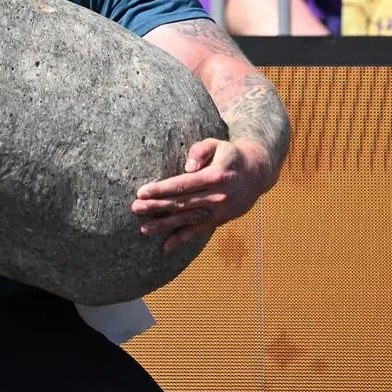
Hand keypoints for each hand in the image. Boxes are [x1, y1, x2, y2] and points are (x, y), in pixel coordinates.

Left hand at [130, 138, 271, 252]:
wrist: (257, 173)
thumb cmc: (229, 154)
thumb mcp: (217, 144)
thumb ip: (200, 150)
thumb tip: (187, 167)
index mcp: (215, 176)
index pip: (183, 185)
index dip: (161, 189)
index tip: (141, 192)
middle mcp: (217, 196)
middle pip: (182, 203)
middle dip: (156, 207)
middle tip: (134, 208)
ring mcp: (219, 211)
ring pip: (188, 220)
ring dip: (165, 226)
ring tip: (143, 230)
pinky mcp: (220, 220)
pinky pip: (199, 231)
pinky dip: (182, 240)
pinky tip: (166, 247)